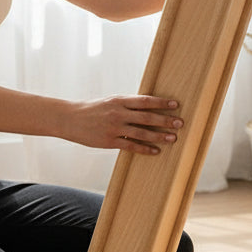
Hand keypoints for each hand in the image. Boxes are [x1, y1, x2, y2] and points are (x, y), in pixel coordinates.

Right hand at [63, 95, 183, 154]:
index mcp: (119, 100)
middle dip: (165, 120)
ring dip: (159, 136)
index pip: (145, 101)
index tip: (175, 104)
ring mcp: (114, 128)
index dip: (161, 102)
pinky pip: (131, 146)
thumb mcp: (110, 101)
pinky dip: (145, 149)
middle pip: (147, 117)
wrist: (70, 119)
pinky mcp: (109, 141)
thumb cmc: (93, 109)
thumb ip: (128, 104)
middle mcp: (118, 113)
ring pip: (141, 133)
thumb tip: (149, 106)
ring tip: (173, 138)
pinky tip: (156, 151)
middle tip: (180, 123)